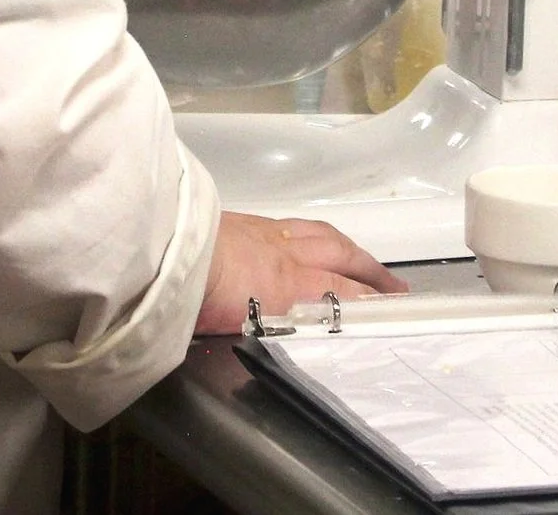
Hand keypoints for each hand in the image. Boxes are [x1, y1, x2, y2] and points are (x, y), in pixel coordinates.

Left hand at [195, 212, 405, 333]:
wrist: (163, 248)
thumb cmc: (193, 296)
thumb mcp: (233, 328)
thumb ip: (263, 331)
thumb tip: (277, 338)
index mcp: (286, 285)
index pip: (340, 292)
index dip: (369, 299)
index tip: (393, 307)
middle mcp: (286, 254)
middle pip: (341, 257)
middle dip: (371, 272)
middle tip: (394, 286)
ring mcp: (268, 233)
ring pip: (321, 234)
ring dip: (349, 248)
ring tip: (364, 259)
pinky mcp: (249, 220)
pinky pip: (296, 223)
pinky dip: (316, 232)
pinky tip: (314, 237)